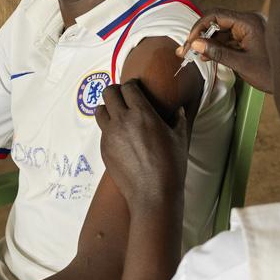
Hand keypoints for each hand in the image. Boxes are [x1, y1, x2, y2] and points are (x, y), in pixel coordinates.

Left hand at [95, 81, 189, 212]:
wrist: (153, 193)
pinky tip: (121, 137)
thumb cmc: (170, 166)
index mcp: (142, 114)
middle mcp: (122, 121)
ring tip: (118, 115)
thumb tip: (179, 110)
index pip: (128, 87)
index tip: (136, 88)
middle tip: (125, 98)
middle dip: (116, 92)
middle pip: (109, 93)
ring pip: (100, 110)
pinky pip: (102, 131)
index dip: (132, 85)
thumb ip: (178, 119)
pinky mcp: (104, 149)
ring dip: (108, 108)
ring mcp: (110, 135)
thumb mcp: (179, 139)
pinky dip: (109, 128)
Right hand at [176, 9, 271, 92]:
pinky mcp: (250, 37)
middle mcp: (250, 20)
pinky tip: (207, 56)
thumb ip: (217, 52)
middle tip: (186, 50)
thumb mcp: (242, 64)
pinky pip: (229, 38)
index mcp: (249, 21)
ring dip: (207, 42)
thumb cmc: (272, 73)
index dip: (199, 28)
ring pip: (221, 31)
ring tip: (193, 55)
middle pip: (217, 21)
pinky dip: (218, 46)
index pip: (216, 15)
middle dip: (200, 35)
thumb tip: (195, 44)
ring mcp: (250, 28)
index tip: (189, 43)